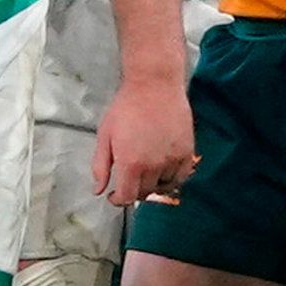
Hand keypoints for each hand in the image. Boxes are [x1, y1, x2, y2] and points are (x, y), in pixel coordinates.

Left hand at [94, 72, 195, 206]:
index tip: (115, 195)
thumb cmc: (126, 107)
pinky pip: (182, 176)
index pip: (127, 198)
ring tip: (147, 174)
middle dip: (134, 190)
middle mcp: (153, 166)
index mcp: (130, 163)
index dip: (118, 200)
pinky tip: (165, 172)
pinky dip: (173, 179)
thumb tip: (98, 190)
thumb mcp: (105, 135)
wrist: (154, 85)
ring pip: (164, 187)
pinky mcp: (186, 151)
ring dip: (153, 185)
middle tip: (129, 179)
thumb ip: (101, 166)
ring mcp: (172, 159)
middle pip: (145, 193)